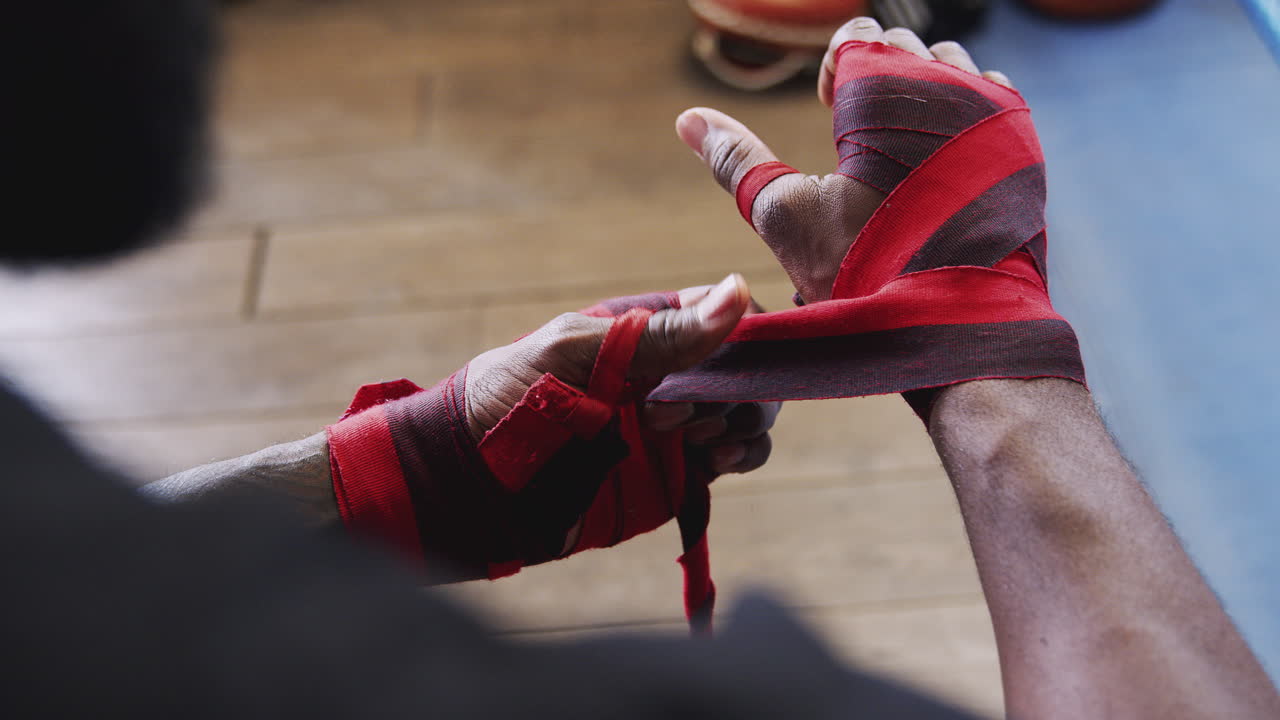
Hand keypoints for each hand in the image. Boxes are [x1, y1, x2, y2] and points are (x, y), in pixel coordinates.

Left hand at [464, 275, 779, 474]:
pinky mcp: (679, 471)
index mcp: (647, 330)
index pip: (725, 313)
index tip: (736, 358)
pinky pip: (737, 457)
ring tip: (693, 437)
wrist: (473, 483)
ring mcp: (679, 424)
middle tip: (681, 410)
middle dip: (737, 386)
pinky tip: (713, 459)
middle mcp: (671, 374)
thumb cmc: (509, 398)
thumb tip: (738, 290)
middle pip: (746, 367)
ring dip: (740, 420)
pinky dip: (743, 454)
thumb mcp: (576, 354)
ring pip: (748, 412)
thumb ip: (659, 334)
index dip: (746, 331)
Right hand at [673, 18, 1014, 302]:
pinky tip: (938, 161)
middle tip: (856, 135)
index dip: (836, 65)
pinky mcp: (1023, 145)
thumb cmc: (864, 270)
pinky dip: (962, 115)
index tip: (827, 103)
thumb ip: (737, 161)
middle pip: (905, 47)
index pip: (860, 33)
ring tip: (895, 147)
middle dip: (876, 76)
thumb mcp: (787, 217)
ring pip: (951, 67)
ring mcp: (992, 112)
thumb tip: (689, 120)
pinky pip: (991, 99)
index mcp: (886, 88)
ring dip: (920, 91)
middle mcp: (947, 85)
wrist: (955, 323)